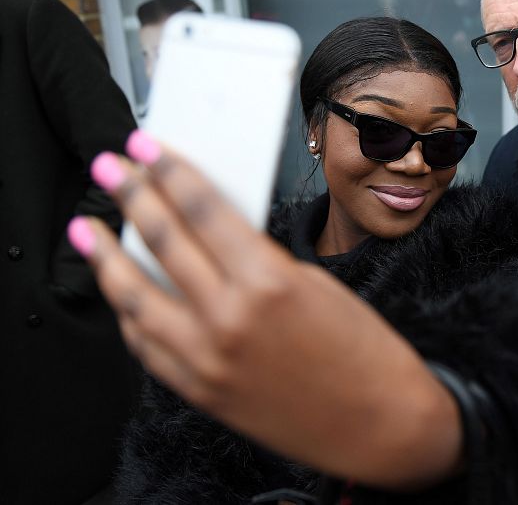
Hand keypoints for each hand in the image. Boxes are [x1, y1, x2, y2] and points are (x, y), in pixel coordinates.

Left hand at [68, 130, 459, 487]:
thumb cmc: (362, 352)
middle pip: (163, 241)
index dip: (170, 170)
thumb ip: (256, 257)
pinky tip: (122, 291)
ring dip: (105, 256)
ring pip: (134, 296)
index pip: (201, 209)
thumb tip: (212, 231)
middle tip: (110, 168)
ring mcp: (206, 360)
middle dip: (131, 195)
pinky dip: (129, 313)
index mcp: (267, 282)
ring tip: (87, 229)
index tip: (147, 146)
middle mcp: (228, 319)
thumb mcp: (314, 283)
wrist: (378, 422)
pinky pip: (145, 345)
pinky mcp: (200, 391)